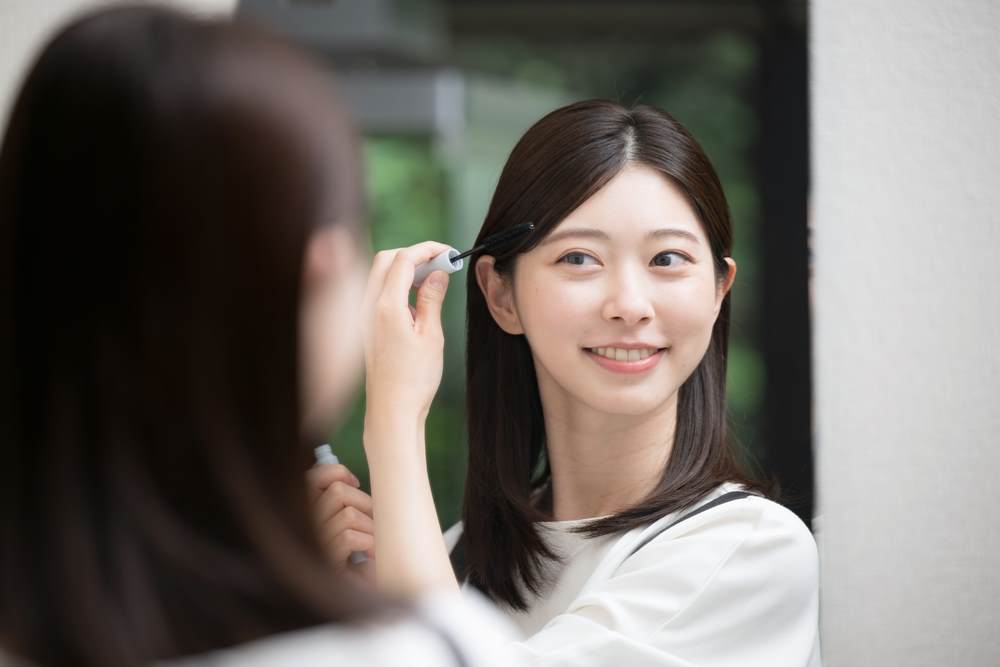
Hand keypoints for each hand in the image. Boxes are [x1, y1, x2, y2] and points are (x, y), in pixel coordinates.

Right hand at [307, 462, 374, 583]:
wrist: (354, 601)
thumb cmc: (355, 564)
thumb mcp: (348, 526)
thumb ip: (344, 503)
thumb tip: (351, 481)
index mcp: (303, 513)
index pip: (312, 477)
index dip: (337, 473)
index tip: (355, 483)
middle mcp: (301, 527)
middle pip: (337, 492)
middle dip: (365, 503)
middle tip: (375, 522)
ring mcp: (311, 545)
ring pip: (348, 514)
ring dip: (371, 527)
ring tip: (375, 542)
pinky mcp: (322, 564)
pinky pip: (349, 537)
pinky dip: (369, 543)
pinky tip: (372, 555)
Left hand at [362, 241, 452, 428]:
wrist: (392, 411)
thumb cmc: (413, 380)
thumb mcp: (431, 337)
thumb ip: (432, 299)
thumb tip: (438, 273)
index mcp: (386, 307)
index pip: (404, 259)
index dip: (428, 249)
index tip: (448, 253)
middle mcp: (368, 307)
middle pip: (386, 259)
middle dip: (414, 254)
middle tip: (440, 264)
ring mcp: (363, 316)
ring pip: (378, 274)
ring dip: (404, 269)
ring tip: (432, 282)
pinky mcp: (365, 325)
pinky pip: (376, 291)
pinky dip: (396, 285)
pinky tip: (415, 302)